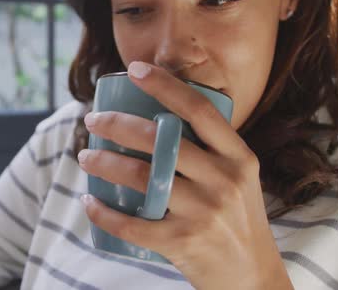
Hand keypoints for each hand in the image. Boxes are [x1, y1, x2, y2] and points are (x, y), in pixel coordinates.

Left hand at [78, 61, 292, 288]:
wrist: (251, 276)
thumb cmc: (238, 219)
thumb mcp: (240, 177)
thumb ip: (212, 149)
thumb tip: (165, 116)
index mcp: (239, 158)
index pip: (200, 110)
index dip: (166, 85)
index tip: (136, 69)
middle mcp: (224, 181)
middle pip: (161, 140)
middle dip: (118, 124)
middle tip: (93, 119)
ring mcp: (203, 213)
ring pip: (141, 178)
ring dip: (104, 163)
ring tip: (86, 156)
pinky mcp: (182, 243)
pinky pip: (132, 224)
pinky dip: (103, 213)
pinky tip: (89, 202)